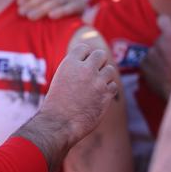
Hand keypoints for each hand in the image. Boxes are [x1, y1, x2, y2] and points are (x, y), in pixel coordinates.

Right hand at [15, 44, 117, 171]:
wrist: (60, 123)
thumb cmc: (56, 103)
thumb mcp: (60, 78)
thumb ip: (74, 69)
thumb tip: (88, 63)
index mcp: (70, 63)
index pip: (84, 48)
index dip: (84, 56)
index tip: (82, 64)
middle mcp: (85, 69)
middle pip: (100, 54)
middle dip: (98, 62)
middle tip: (93, 73)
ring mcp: (97, 81)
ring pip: (110, 69)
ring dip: (105, 76)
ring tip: (97, 85)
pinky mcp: (106, 95)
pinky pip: (114, 85)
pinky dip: (108, 90)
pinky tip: (99, 96)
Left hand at [17, 0, 85, 19]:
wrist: (73, 13)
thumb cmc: (49, 1)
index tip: (18, 3)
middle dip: (32, 3)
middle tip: (21, 12)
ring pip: (57, 0)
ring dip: (42, 9)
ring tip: (30, 17)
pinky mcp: (81, 5)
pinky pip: (71, 7)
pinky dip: (61, 11)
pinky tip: (51, 16)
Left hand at [140, 15, 170, 99]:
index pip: (163, 21)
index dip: (166, 24)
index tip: (168, 26)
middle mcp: (157, 44)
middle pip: (160, 40)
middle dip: (166, 46)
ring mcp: (148, 56)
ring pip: (153, 53)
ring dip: (159, 58)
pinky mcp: (143, 68)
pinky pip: (147, 64)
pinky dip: (152, 67)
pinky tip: (163, 75)